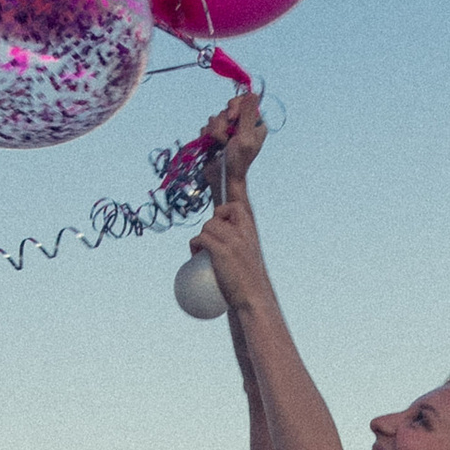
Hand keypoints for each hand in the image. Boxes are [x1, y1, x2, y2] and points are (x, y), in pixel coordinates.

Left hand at [190, 128, 272, 307]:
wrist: (252, 300)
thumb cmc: (240, 278)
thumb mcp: (237, 249)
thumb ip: (225, 236)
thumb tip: (205, 233)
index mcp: (247, 221)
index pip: (235, 192)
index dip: (229, 168)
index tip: (221, 149)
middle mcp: (244, 223)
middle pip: (221, 203)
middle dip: (220, 189)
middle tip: (214, 179)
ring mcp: (234, 234)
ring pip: (207, 225)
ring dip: (203, 243)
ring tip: (213, 259)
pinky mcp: (223, 247)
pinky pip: (200, 239)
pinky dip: (196, 251)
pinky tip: (204, 261)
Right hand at [199, 86, 265, 178]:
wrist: (222, 178)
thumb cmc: (237, 161)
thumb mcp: (245, 137)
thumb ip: (248, 115)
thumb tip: (253, 94)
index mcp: (255, 123)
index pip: (245, 100)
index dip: (235, 106)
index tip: (232, 117)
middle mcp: (243, 124)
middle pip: (229, 107)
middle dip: (224, 123)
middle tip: (226, 137)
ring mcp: (229, 129)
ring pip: (216, 117)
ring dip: (216, 132)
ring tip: (221, 145)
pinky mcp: (216, 134)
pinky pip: (207, 126)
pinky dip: (208, 136)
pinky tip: (213, 146)